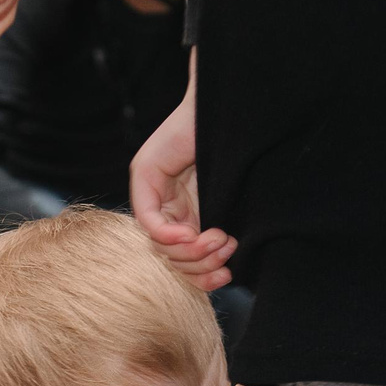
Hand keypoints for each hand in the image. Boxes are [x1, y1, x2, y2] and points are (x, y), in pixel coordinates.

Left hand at [129, 60, 234, 290]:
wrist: (233, 109)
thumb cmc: (240, 152)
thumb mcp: (230, 203)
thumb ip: (222, 231)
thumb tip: (224, 268)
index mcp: (188, 214)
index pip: (183, 260)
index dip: (202, 276)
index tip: (227, 275)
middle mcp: (167, 206)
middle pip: (171, 258)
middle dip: (200, 263)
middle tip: (226, 250)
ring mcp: (153, 191)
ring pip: (159, 244)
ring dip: (191, 250)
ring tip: (218, 239)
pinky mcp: (145, 174)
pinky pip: (149, 218)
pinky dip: (168, 234)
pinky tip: (191, 235)